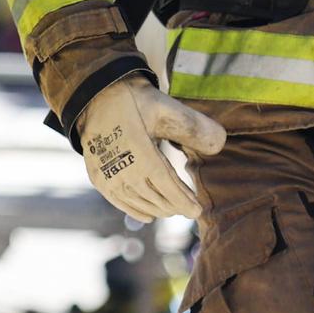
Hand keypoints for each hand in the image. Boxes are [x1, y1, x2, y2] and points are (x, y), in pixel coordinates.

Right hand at [73, 75, 227, 220]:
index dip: (183, 201)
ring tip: (173, 208)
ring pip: (140, 204)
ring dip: (160, 208)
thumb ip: (193, 125)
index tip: (197, 211)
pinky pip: (121, 204)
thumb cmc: (132, 100)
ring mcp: (107, 176)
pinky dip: (138, 211)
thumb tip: (220, 143)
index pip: (167, 186)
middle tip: (189, 207)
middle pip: (156, 199)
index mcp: (138, 150)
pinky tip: (150, 215)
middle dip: (175, 206)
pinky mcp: (98, 179)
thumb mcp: (164, 106)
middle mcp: (120, 168)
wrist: (93, 97)